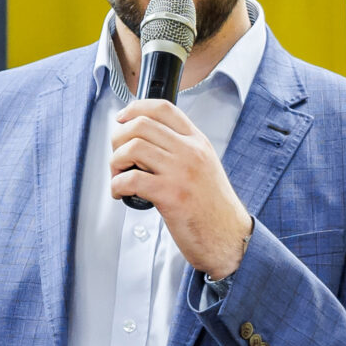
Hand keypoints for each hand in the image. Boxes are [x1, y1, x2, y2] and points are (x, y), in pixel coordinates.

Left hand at [109, 101, 253, 277]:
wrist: (229, 237)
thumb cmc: (213, 208)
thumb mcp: (204, 167)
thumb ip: (180, 151)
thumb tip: (143, 143)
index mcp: (197, 142)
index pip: (163, 108)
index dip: (135, 109)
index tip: (122, 119)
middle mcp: (190, 152)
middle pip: (141, 124)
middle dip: (118, 138)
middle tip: (117, 156)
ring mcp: (181, 172)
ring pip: (133, 147)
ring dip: (115, 162)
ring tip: (118, 176)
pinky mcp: (171, 195)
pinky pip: (131, 179)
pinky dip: (116, 185)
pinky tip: (120, 193)